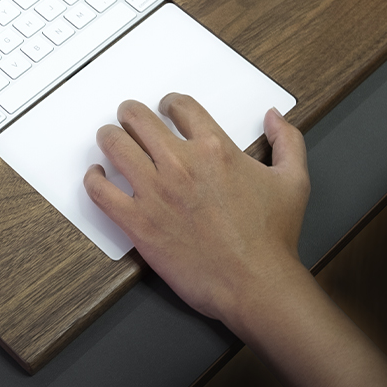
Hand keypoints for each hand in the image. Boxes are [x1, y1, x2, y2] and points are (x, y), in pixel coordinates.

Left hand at [83, 93, 309, 322]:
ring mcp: (155, 191)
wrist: (256, 283)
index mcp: (214, 148)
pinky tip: (96, 175)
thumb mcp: (294, 181)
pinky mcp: (138, 222)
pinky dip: (93, 178)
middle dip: (130, 113)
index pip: (180, 107)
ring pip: (114, 145)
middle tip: (128, 117)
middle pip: (138, 118)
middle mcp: (180, 163)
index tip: (165, 108)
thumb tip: (275, 116)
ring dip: (109, 137)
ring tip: (109, 138)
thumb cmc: (273, 237)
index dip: (169, 103)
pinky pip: (100, 191)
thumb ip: (288, 141)